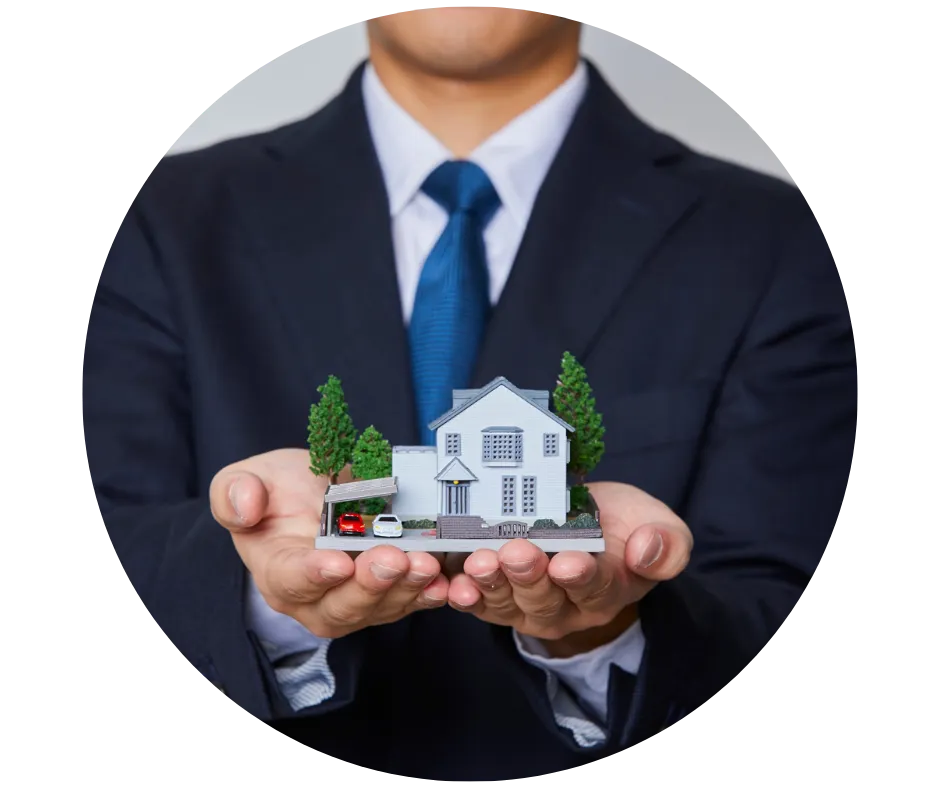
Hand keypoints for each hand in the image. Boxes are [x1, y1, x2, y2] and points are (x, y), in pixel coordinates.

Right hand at [210, 449, 448, 637]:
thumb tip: (245, 507)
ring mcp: (353, 600)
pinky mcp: (385, 596)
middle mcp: (314, 598)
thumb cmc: (276, 490)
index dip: (314, 574)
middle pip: (342, 606)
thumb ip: (234, 493)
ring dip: (406, 589)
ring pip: (380, 608)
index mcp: (276, 570)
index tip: (338, 562)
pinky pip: (408, 602)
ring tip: (426, 565)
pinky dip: (429, 595)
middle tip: (394, 558)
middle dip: (370, 585)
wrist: (311, 495)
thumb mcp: (246, 478)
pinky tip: (446, 582)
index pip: (292, 580)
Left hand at [446, 482, 691, 653]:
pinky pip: (480, 603)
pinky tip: (453, 585)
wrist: (589, 527)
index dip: (581, 576)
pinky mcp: (499, 599)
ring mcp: (529, 606)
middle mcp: (567, 605)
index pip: (596, 586)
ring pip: (508, 602)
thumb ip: (666, 544)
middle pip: (545, 598)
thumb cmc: (624, 525)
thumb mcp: (659, 526)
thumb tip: (647, 550)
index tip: (568, 563)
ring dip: (491, 583)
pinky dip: (464, 596)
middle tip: (515, 554)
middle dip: (528, 576)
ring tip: (479, 563)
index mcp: (609, 588)